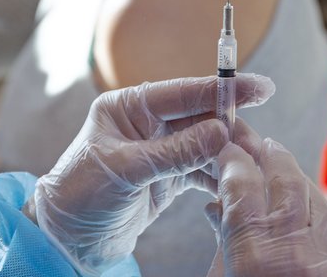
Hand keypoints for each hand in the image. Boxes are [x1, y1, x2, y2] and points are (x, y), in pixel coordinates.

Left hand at [30, 73, 275, 275]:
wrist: (66, 240)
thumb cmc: (80, 195)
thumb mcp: (126, 170)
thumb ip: (174, 152)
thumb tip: (220, 131)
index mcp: (128, 107)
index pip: (184, 92)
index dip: (223, 89)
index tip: (259, 87)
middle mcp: (146, 123)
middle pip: (202, 118)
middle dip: (232, 130)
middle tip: (259, 147)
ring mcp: (159, 151)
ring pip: (206, 145)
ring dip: (230, 157)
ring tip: (254, 170)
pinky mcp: (168, 178)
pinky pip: (202, 171)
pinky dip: (220, 178)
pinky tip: (237, 186)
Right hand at [206, 122, 326, 276]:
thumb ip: (223, 240)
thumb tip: (216, 207)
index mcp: (254, 254)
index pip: (242, 185)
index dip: (233, 159)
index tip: (227, 149)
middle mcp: (293, 247)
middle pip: (284, 177)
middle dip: (269, 153)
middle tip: (257, 142)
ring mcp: (326, 252)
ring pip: (311, 192)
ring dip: (294, 177)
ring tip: (280, 168)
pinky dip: (316, 206)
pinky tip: (305, 204)